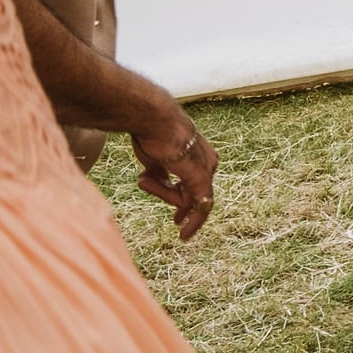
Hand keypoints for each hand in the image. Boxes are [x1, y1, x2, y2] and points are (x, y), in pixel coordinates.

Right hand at [131, 110, 219, 241]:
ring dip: (164, 194)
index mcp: (200, 155)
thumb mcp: (155, 160)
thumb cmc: (151, 135)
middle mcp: (209, 162)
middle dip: (184, 208)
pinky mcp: (202, 176)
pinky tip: (183, 232)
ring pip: (189, 198)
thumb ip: (160, 174)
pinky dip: (192, 219)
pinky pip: (199, 204)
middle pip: (191, 192)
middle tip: (177, 223)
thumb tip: (155, 183)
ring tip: (144, 178)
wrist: (153, 120)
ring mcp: (207, 169)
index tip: (179, 218)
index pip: (195, 184)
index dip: (186, 202)